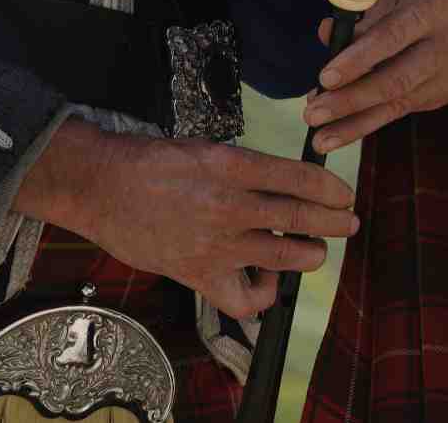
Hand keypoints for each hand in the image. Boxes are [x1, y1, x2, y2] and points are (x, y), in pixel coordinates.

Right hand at [15, 119, 358, 318]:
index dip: (331, 189)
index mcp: (233, 165)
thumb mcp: (209, 149)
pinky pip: (245, 299)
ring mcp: (215, 243)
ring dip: (312, 255)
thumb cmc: (153, 164)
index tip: (344, 195)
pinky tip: (266, 280)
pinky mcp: (198, 274)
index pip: (300, 178)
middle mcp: (229, 205)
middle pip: (301, 217)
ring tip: (316, 251)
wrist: (99, 187)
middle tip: (348, 223)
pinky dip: (264, 294)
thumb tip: (290, 185)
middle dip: (334, 222)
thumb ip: (249, 170)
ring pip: (285, 258)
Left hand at [304, 0, 447, 153]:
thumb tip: (325, 36)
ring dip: (356, 123)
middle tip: (313, 114)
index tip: (325, 78)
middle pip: (396, 80)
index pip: (392, 38)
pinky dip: (374, 118)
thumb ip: (362, 19)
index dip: (358, 60)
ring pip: (399, 104)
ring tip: (322, 138)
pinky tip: (347, 127)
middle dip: (351, 101)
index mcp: (434, 9)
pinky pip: (406, 108)